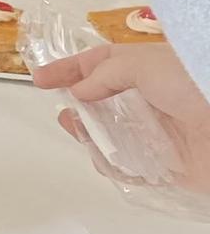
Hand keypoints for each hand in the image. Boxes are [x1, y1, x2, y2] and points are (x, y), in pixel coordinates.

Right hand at [34, 42, 209, 192]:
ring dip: (90, 135)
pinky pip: (128, 169)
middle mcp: (152, 101)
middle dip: (78, 106)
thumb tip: (81, 92)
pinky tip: (103, 158)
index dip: (69, 69)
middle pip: (102, 102)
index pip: (101, 64)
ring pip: (110, 136)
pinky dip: (111, 166)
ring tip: (80, 131)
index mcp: (150, 70)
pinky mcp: (165, 167)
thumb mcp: (143, 65)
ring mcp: (157, 135)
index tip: (40, 79)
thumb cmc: (193, 87)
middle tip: (64, 111)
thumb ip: (105, 75)